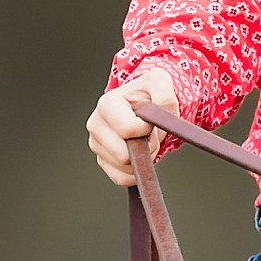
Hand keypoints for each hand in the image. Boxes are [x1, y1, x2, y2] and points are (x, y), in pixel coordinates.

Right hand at [86, 68, 179, 186]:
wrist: (143, 104)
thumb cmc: (150, 93)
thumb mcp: (161, 82)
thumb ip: (165, 95)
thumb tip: (161, 117)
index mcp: (107, 104)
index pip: (128, 130)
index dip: (147, 130)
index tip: (152, 122)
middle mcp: (95, 124)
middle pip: (123, 154)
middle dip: (145, 148)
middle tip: (150, 135)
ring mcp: (96, 144)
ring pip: (123, 167)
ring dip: (142, 159)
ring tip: (144, 140)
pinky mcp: (102, 160)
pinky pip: (121, 178)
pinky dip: (136, 173)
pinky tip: (140, 157)